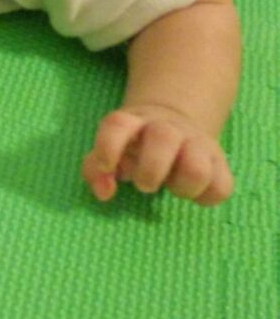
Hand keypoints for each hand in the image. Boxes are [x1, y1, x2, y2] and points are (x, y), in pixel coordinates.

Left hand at [81, 104, 232, 205]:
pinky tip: (192, 192)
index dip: (108, 147)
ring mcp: (197, 143)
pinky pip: (221, 187)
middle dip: (150, 170)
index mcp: (134, 121)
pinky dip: (205, 197)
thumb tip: (104, 192)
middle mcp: (167, 128)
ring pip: (197, 168)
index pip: (117, 124)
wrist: (177, 125)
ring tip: (172, 185)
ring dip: (181, 187)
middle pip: (163, 138)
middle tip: (144, 184)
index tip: (107, 168)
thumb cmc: (135, 146)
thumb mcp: (110, 151)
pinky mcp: (220, 163)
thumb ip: (96, 170)